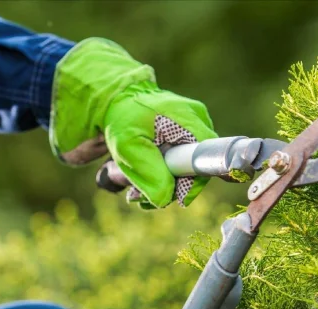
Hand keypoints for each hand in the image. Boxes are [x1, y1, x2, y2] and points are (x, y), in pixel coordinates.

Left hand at [49, 38, 216, 208]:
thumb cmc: (121, 118)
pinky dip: (156, 176)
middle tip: (138, 197)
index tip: (170, 198)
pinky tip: (137, 181)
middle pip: (194, 170)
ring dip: (158, 186)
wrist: (111, 100)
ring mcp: (189, 131)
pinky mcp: (178, 138)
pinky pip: (174, 164)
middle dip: (167, 188)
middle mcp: (196, 125)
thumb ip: (150, 174)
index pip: (205, 162)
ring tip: (131, 191)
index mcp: (191, 122)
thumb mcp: (130, 147)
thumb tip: (165, 200)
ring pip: (182, 171)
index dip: (190, 185)